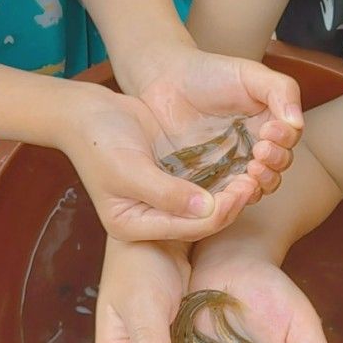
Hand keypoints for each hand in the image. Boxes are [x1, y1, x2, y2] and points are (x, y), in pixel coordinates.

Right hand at [60, 44, 302, 240]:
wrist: (87, 113)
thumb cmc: (100, 141)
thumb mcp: (128, 168)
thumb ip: (165, 191)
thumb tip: (206, 207)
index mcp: (133, 226)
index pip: (186, 229)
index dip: (218, 213)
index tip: (243, 190)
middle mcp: (149, 221)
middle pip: (200, 222)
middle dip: (230, 205)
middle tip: (255, 182)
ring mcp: (162, 203)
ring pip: (206, 207)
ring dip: (231, 194)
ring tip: (255, 174)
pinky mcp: (172, 183)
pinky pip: (203, 188)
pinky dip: (223, 181)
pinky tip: (243, 167)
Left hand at [129, 43, 303, 198]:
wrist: (167, 82)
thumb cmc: (210, 73)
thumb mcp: (250, 74)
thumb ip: (281, 90)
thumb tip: (297, 122)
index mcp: (270, 123)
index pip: (290, 140)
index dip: (285, 139)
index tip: (270, 130)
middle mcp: (256, 147)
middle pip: (279, 167)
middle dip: (275, 162)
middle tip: (260, 150)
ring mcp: (234, 166)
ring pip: (260, 186)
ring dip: (262, 181)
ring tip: (251, 168)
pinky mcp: (212, 180)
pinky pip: (230, 196)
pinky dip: (237, 195)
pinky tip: (234, 184)